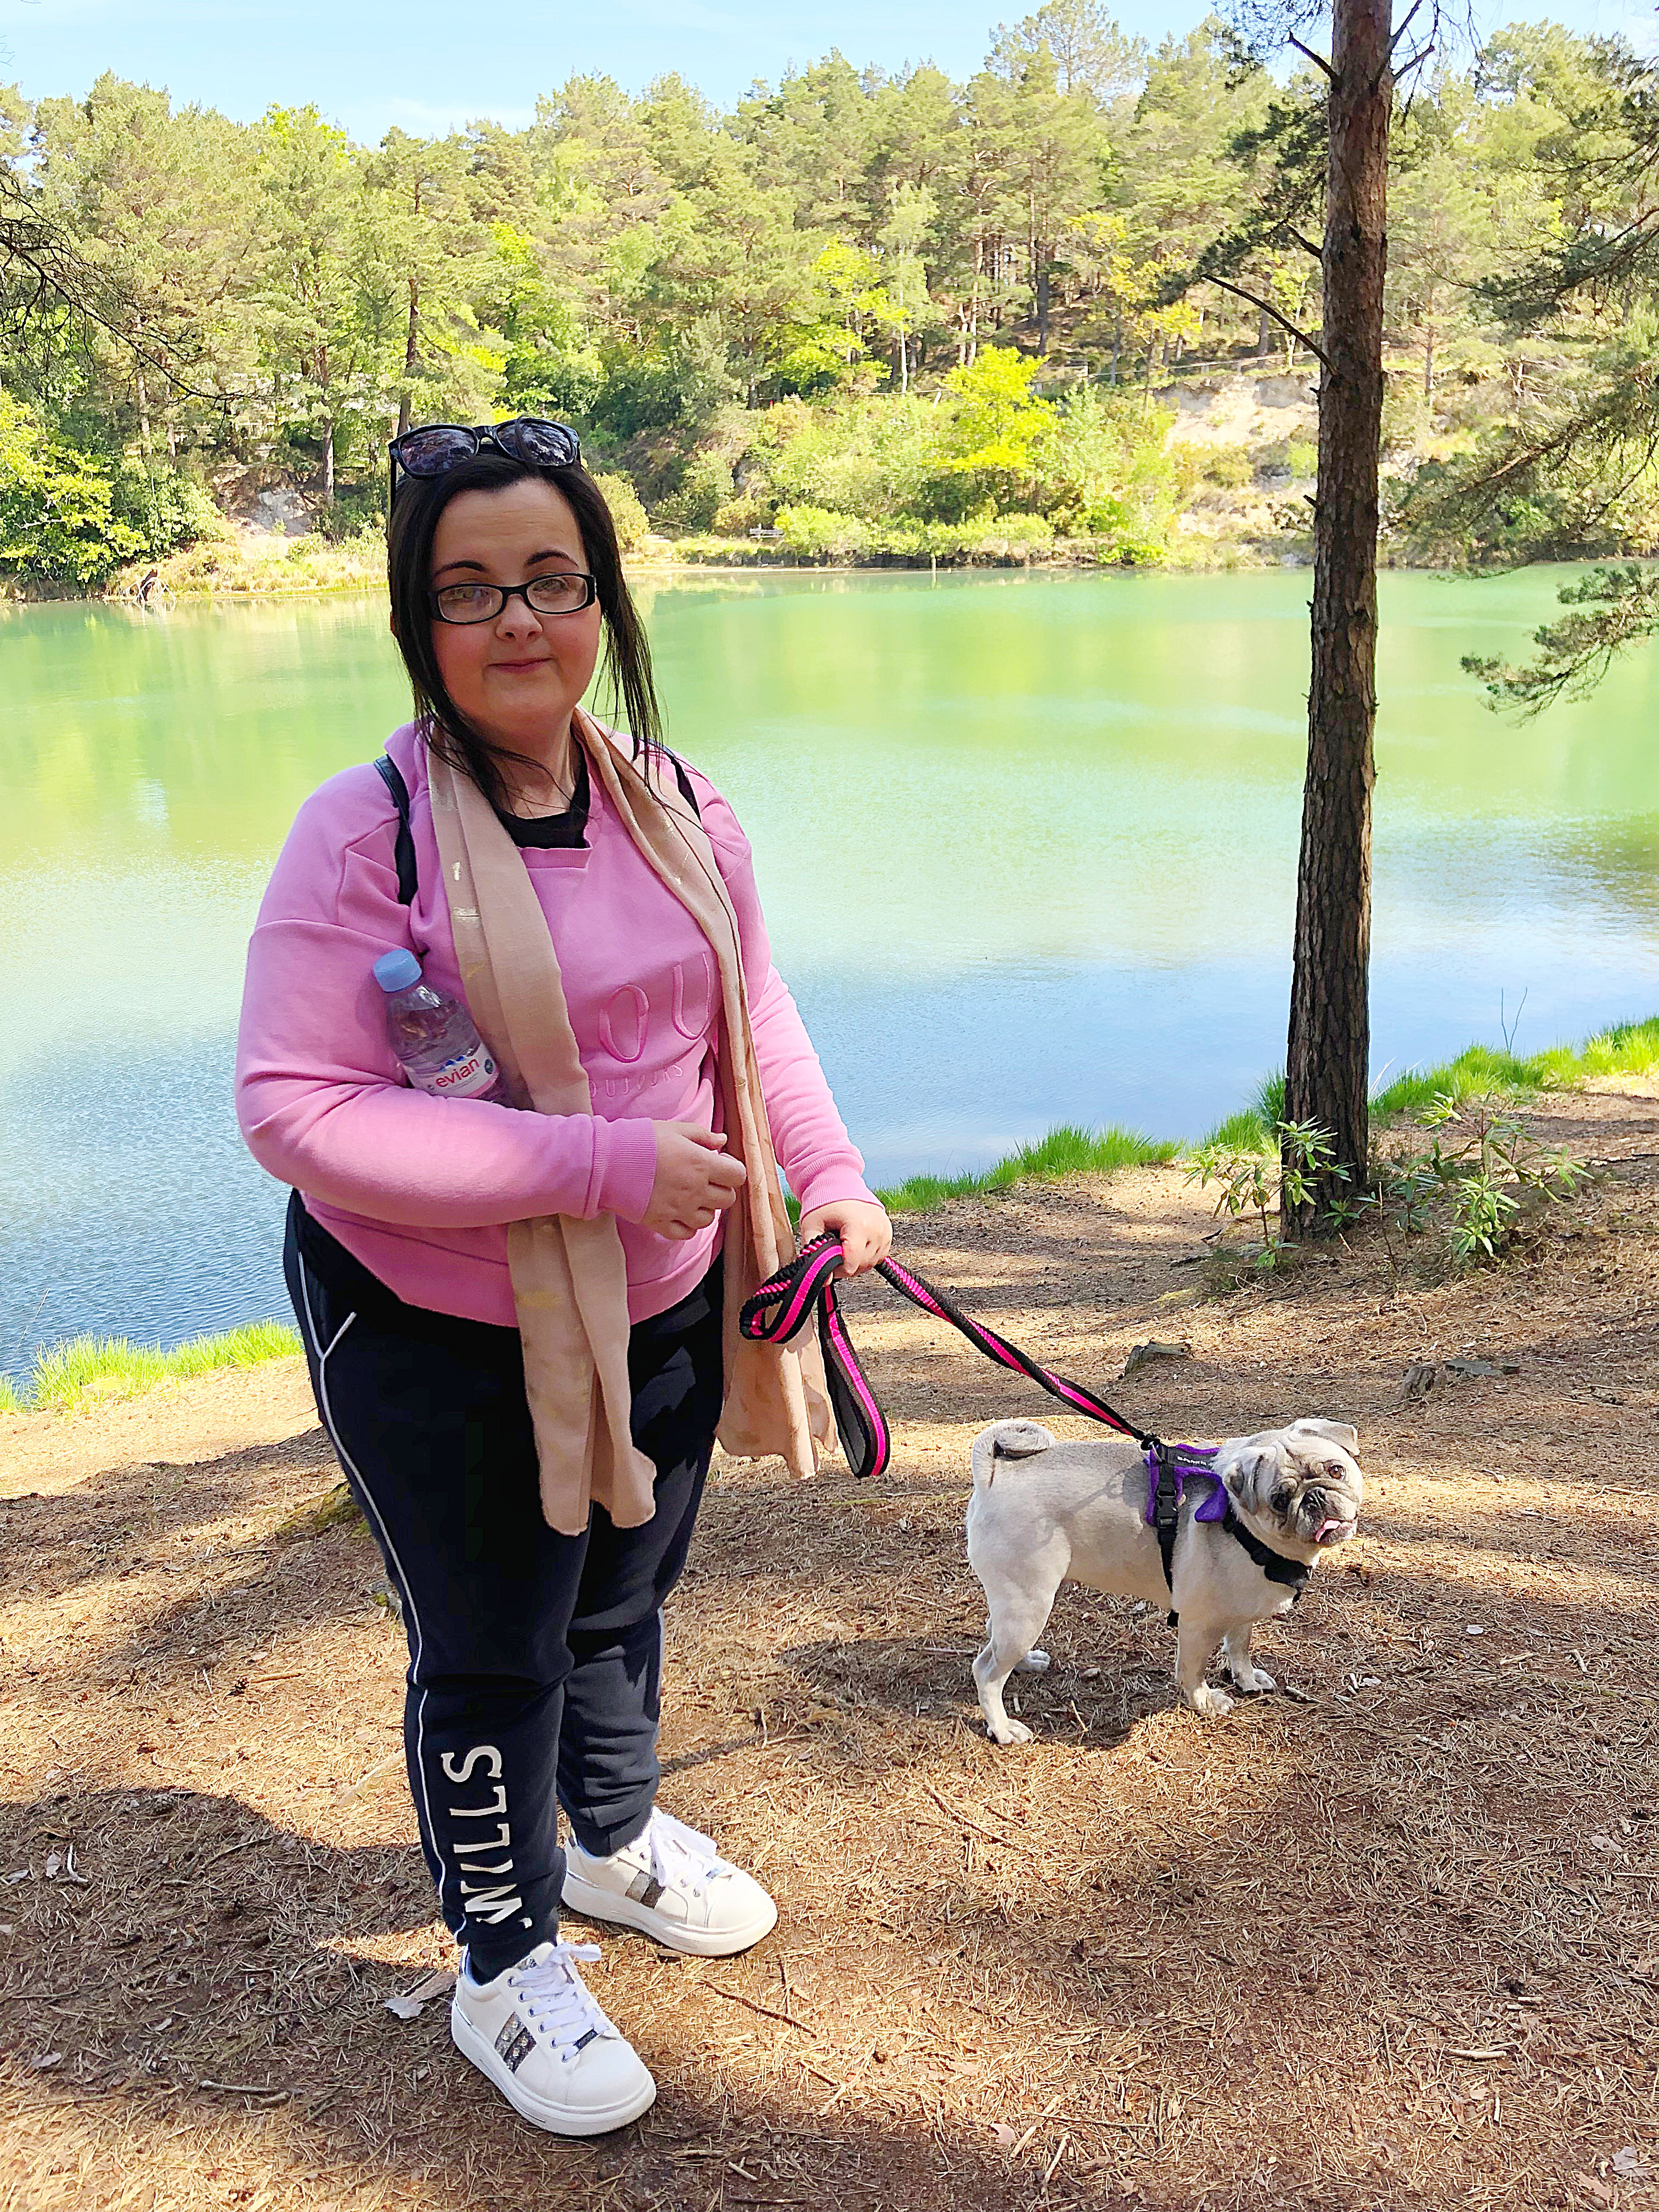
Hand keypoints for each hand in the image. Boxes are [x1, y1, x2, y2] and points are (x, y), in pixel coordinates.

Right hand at [642, 1121, 746, 1240]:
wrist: (607, 1161)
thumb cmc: (641, 1140)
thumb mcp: (675, 1129)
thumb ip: (702, 1136)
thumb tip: (722, 1141)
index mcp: (701, 1164)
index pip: (738, 1176)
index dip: (732, 1170)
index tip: (720, 1164)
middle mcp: (694, 1190)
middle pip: (727, 1199)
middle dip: (721, 1189)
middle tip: (706, 1179)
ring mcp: (678, 1210)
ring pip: (709, 1219)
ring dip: (705, 1208)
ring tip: (691, 1196)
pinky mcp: (661, 1223)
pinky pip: (686, 1233)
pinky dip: (687, 1226)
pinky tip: (679, 1212)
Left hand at [797, 1199, 891, 1277]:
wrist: (841, 1185)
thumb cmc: (825, 1205)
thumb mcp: (811, 1226)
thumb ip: (814, 1252)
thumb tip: (824, 1281)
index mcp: (859, 1225)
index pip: (852, 1264)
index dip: (836, 1269)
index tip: (826, 1260)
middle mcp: (877, 1229)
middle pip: (861, 1266)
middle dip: (844, 1265)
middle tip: (831, 1252)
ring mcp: (885, 1232)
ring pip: (870, 1264)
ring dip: (855, 1262)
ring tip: (842, 1245)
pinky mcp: (889, 1234)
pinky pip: (878, 1257)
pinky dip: (864, 1256)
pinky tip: (854, 1245)